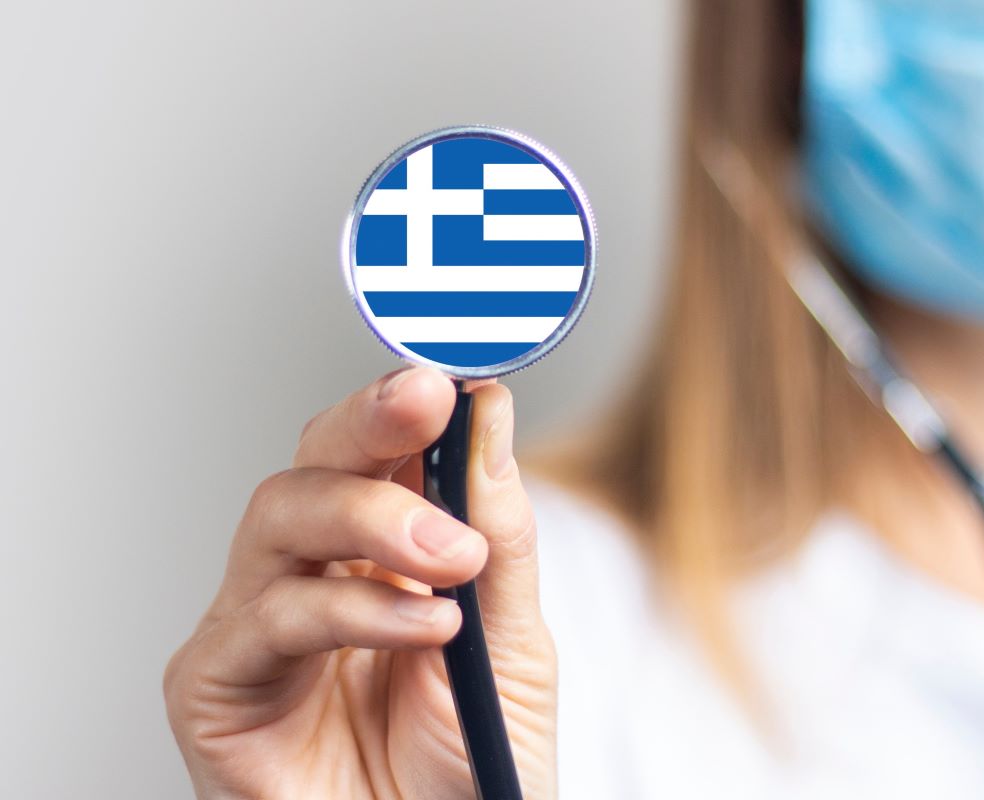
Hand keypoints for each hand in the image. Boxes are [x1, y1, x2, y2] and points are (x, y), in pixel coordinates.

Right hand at [164, 368, 556, 798]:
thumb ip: (500, 533)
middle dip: (369, 421)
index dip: (407, 401)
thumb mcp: (512, 641)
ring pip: (280, 514)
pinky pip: (269, 616)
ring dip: (373, 518)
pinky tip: (422, 623)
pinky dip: (352, 608)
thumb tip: (490, 412)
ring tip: (453, 560)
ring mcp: (260, 624)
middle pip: (315, 462)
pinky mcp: (216, 685)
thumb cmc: (470, 768)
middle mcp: (315, 575)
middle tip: (426, 399)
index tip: (454, 369)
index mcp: (383, 554)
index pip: (379, 450)